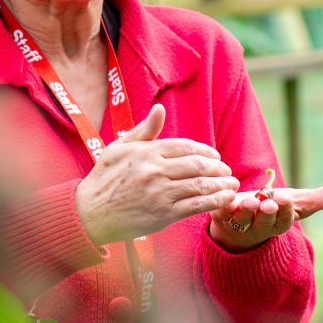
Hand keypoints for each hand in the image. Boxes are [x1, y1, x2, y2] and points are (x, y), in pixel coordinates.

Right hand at [75, 104, 241, 244]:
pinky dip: (215, 201)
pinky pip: (196, 205)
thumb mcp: (119, 148)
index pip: (185, 147)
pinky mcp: (163, 214)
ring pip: (201, 185)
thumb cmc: (104, 178)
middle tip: (227, 170)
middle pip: (197, 165)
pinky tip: (226, 198)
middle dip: (218, 167)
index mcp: (146, 152)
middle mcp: (155, 170)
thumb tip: (160, 108)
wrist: (89, 213)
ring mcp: (160, 193)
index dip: (205, 151)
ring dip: (222, 184)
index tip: (215, 156)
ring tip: (233, 184)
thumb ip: (144, 130)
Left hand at [209, 184, 322, 251]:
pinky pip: (220, 214)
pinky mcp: (220, 218)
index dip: (284, 211)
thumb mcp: (299, 203)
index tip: (286, 200)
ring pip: (242, 220)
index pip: (284, 220)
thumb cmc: (274, 209)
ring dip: (246, 211)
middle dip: (267, 213)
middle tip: (268, 202)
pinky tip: (226, 198)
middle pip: (265, 223)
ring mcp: (239, 225)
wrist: (241, 224)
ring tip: (249, 201)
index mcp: (279, 224)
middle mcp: (260, 228)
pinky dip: (223, 206)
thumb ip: (322, 198)